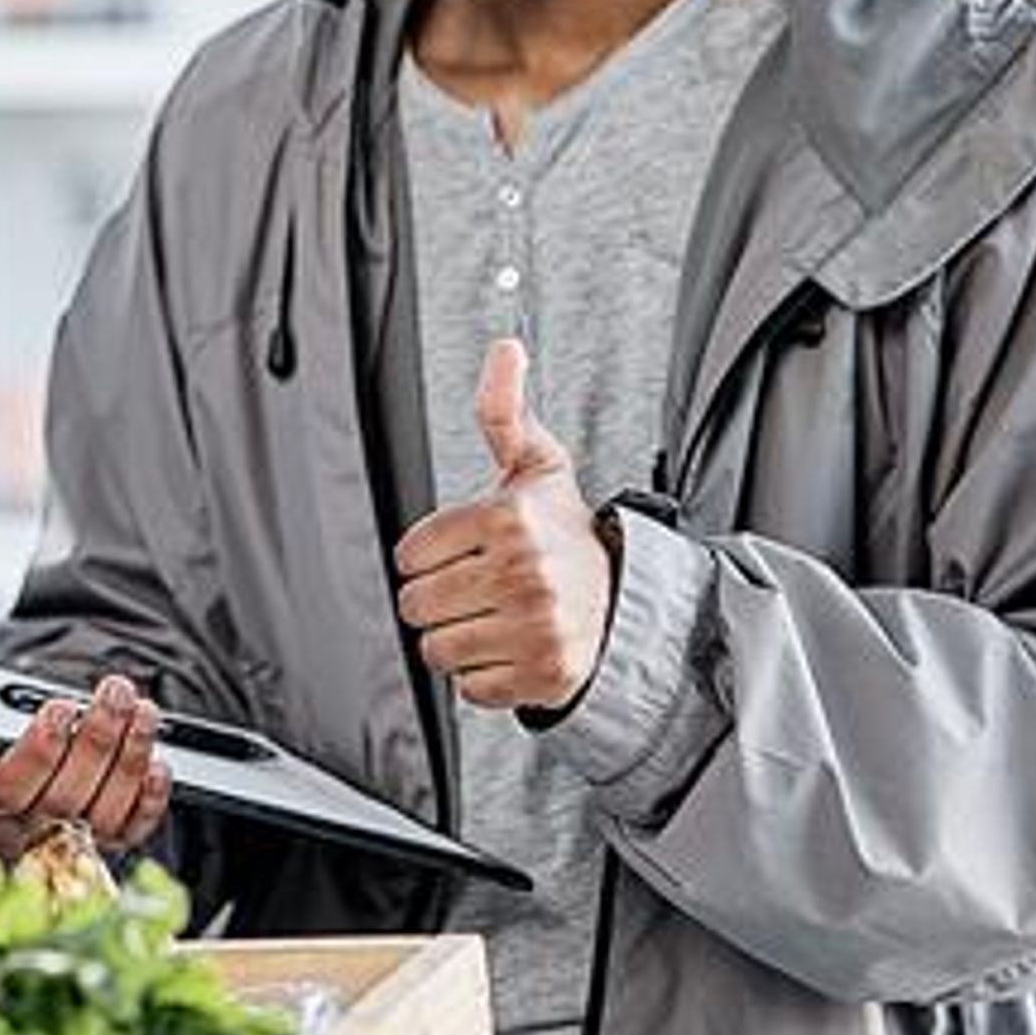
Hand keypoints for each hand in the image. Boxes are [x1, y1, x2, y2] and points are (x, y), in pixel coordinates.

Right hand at [0, 672, 172, 858]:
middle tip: (114, 691)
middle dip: (99, 737)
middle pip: (71, 793)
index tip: (53, 709)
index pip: (14, 786)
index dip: (39, 751)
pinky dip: (151, 800)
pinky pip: (132, 829)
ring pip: (108, 808)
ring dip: (132, 757)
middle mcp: (28, 829)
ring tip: (142, 710)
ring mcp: (69, 838)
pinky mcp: (102, 839)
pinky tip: (159, 763)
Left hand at [393, 339, 616, 712]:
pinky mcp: (542, 675)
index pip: (409, 554)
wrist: (626, 599)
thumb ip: (504, 409)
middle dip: (438, 597)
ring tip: (493, 615)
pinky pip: (467, 686)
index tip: (461, 551)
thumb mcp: (536, 466)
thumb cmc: (565, 532)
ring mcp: (535, 628)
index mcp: (508, 520)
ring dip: (456, 637)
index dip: (428, 555)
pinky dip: (482, 675)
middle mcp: (524, 574)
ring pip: (436, 648)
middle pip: (415, 604)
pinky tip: (509, 646)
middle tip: (477, 586)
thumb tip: (506, 348)